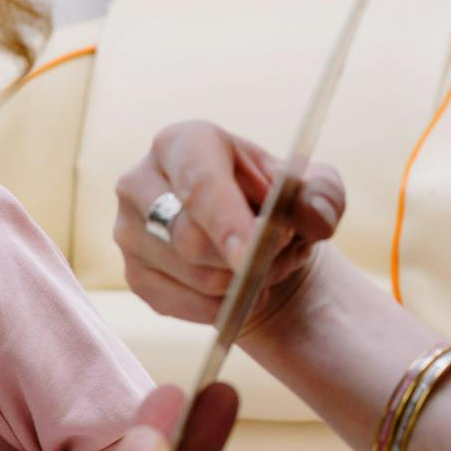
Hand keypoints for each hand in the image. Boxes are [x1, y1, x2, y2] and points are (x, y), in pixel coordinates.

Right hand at [113, 121, 345, 334]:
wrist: (249, 236)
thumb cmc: (274, 201)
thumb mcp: (310, 186)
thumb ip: (321, 195)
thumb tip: (312, 219)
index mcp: (181, 143)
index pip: (199, 185)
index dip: (226, 221)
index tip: (253, 252)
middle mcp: (139, 183)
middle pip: (188, 237)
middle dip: (247, 258)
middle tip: (285, 253)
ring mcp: (128, 232)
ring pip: (191, 275)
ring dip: (242, 284)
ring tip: (268, 269)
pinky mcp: (134, 275)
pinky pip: (182, 305)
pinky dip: (222, 307)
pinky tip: (240, 291)